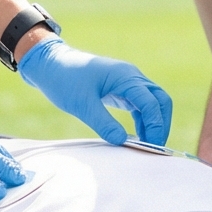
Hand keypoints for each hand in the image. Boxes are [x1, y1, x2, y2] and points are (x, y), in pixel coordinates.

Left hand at [16, 38, 173, 146]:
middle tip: (155, 148)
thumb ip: (103, 123)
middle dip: (161, 124)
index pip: (151, 102)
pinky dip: (142, 121)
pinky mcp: (120, 89)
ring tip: (147, 146)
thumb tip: (123, 141)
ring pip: (152, 103)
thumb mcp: (82, 104)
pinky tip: (136, 137)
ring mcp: (127, 82)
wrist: (49, 64)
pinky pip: (139, 105)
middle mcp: (131, 77)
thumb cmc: (64, 79)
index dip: (155, 125)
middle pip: (160, 100)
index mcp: (125, 76)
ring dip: (153, 123)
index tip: (151, 146)